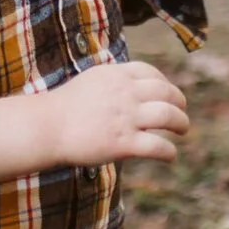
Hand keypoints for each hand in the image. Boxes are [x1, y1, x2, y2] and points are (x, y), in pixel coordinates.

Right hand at [46, 61, 190, 164]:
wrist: (46, 127)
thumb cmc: (64, 108)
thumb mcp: (91, 81)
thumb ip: (112, 82)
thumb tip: (130, 87)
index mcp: (116, 75)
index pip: (150, 73)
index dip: (165, 83)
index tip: (168, 94)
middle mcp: (125, 93)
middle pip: (166, 92)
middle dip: (179, 102)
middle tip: (181, 112)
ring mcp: (126, 118)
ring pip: (169, 116)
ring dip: (181, 123)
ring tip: (182, 130)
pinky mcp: (124, 143)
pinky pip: (158, 146)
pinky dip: (169, 152)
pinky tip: (170, 156)